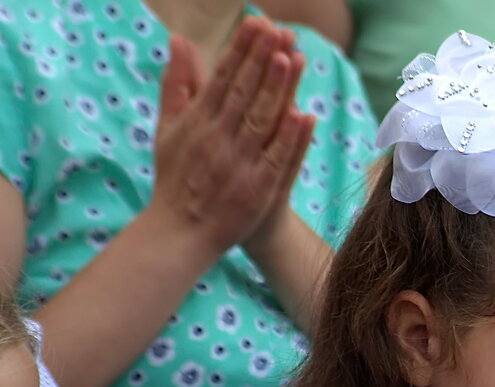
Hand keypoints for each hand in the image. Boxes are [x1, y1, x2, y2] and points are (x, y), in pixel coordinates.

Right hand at [146, 16, 315, 265]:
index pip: (223, 78)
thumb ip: (177, 84)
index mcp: (198, 121)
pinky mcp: (258, 189)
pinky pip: (276, 159)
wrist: (180, 232)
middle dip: (261, 59)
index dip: (242, 50)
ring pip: (261, 120)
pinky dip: (289, 138)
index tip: (257, 23)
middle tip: (278, 29)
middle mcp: (217, 138)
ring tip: (291, 58)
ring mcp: (238, 163)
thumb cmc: (176, 177)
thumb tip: (179, 40)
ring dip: (277, 90)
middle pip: (244, 93)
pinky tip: (303, 114)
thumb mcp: (168, 128)